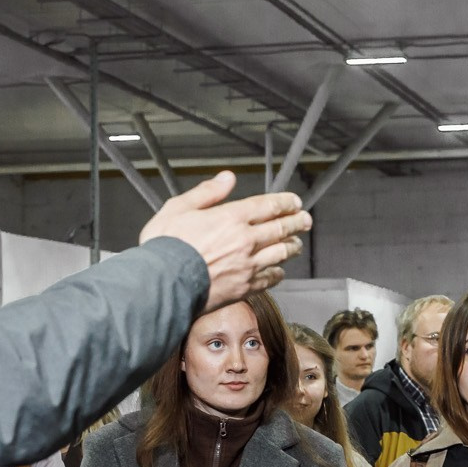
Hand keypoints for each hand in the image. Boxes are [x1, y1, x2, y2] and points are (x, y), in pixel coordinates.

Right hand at [139, 172, 310, 306]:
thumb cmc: (165, 247)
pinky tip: (279, 271)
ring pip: (281, 254)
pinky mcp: (244, 288)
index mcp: (231, 217)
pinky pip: (270, 279)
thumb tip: (227, 178)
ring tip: (296, 244)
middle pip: (281, 229)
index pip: (268, 206)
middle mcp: (246, 241)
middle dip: (297, 222)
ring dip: (292, 247)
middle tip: (305, 220)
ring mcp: (248, 266)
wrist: (162, 285)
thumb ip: (207, 192)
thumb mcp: (179, 208)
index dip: (285, 203)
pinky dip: (278, 273)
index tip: (294, 202)